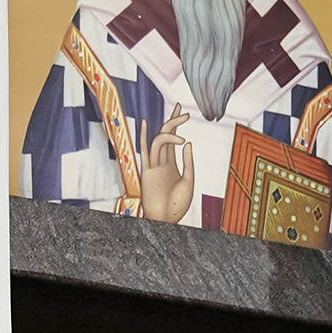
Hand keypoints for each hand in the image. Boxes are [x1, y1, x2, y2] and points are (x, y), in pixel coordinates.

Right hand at [142, 109, 195, 223]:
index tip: (184, 112)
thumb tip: (187, 143)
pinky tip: (144, 123)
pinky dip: (142, 136)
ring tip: (182, 122)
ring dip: (170, 129)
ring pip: (159, 140)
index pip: (173, 140)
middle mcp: (161, 163)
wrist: (167, 220)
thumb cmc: (177, 206)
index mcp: (171, 165)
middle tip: (185, 112)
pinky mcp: (147, 171)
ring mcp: (154, 166)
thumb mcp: (189, 181)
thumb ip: (188, 162)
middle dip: (174, 121)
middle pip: (166, 135)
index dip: (177, 125)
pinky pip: (144, 151)